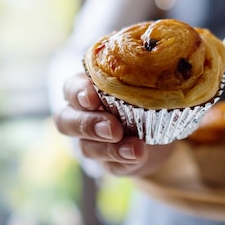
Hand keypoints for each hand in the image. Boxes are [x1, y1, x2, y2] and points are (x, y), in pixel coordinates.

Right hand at [53, 72, 174, 176]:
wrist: (158, 132)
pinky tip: (138, 156)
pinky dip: (124, 161)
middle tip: (113, 128)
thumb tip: (155, 58)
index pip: (71, 88)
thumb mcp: (140, 82)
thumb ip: (138, 74)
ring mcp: (90, 142)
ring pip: (87, 148)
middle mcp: (81, 116)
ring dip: (111, 148)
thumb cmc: (142, 95)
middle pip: (66, 121)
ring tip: (135, 148)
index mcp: (85, 89)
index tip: (92, 96)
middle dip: (88, 125)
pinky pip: (110, 165)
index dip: (78, 92)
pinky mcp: (107, 163)